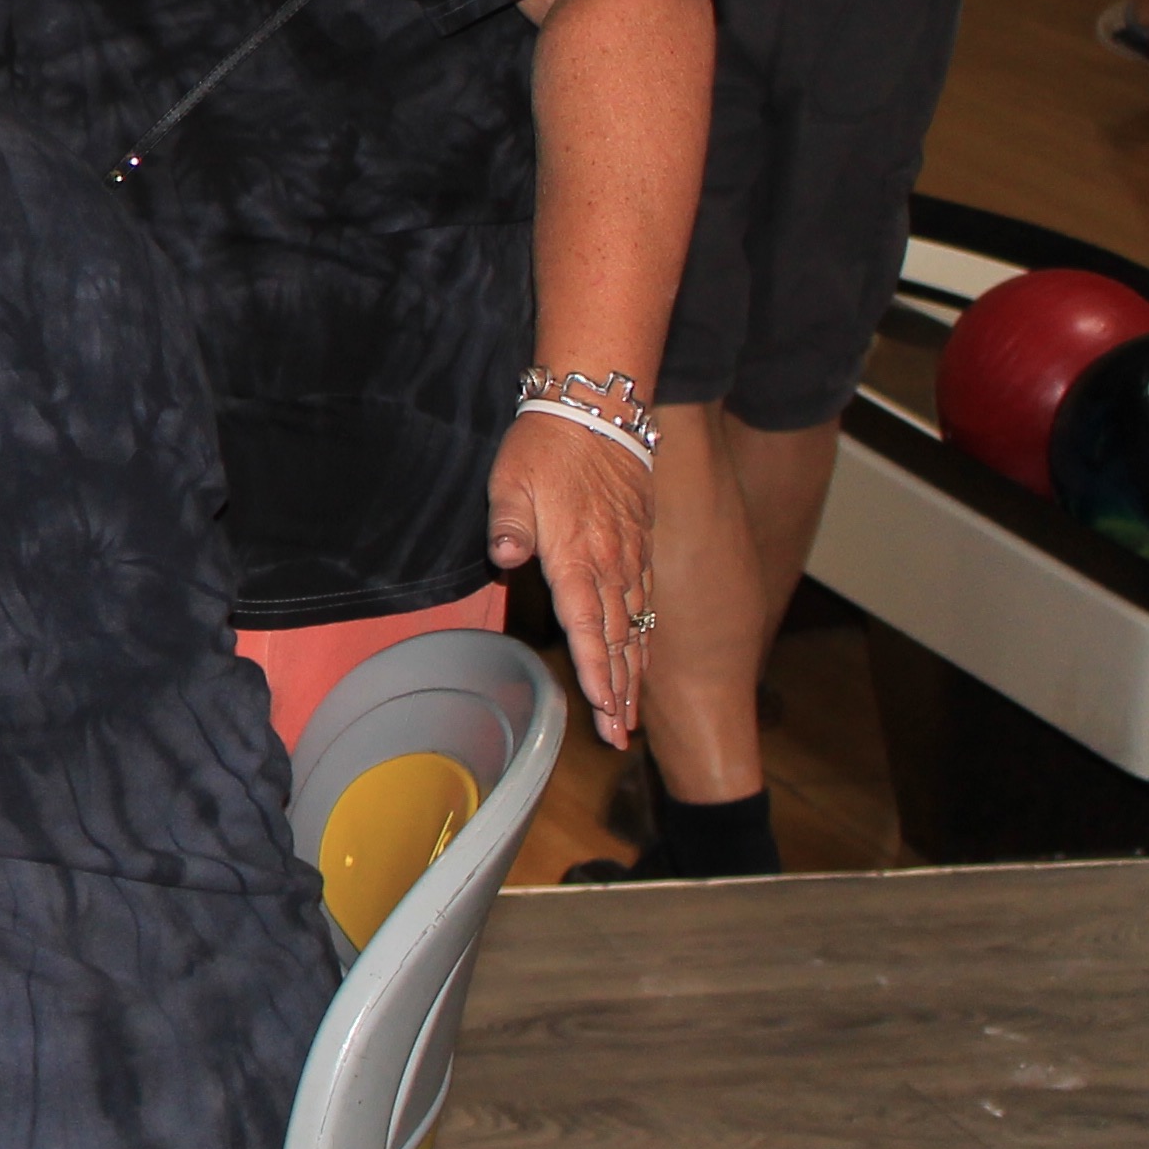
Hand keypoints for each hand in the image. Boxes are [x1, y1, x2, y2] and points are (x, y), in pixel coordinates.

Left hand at [489, 407, 649, 747]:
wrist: (597, 411)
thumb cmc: (545, 448)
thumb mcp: (511, 482)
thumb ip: (508, 525)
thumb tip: (503, 558)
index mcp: (577, 557)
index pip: (589, 627)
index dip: (597, 672)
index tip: (603, 709)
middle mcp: (611, 565)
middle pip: (618, 641)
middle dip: (619, 692)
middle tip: (621, 736)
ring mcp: (630, 558)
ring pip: (635, 628)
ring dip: (634, 673)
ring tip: (632, 715)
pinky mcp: (638, 545)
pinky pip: (644, 602)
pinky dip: (643, 638)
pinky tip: (641, 658)